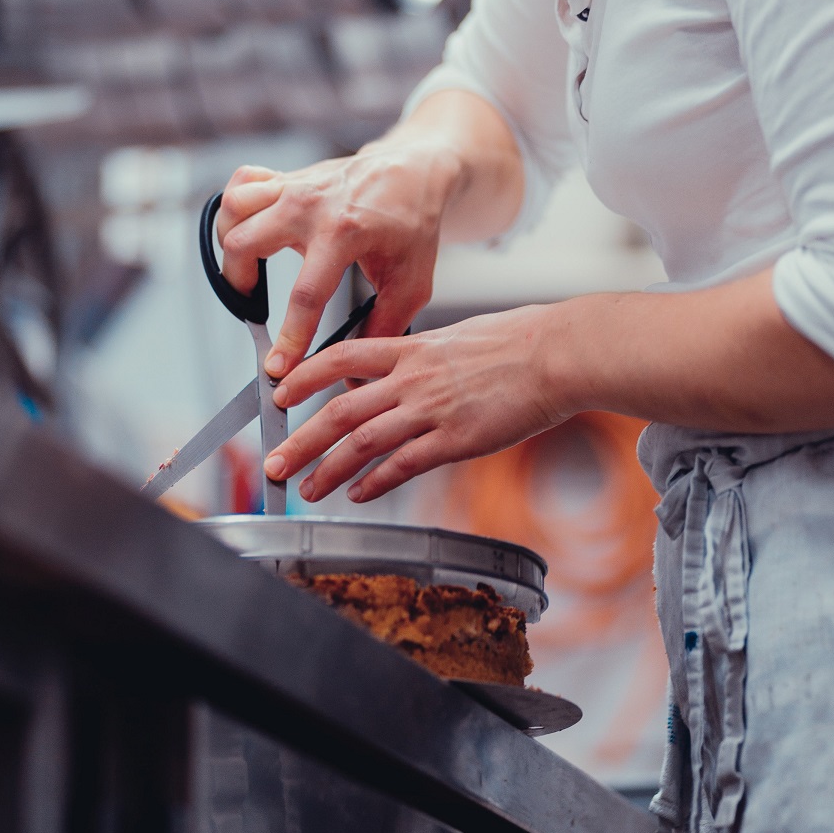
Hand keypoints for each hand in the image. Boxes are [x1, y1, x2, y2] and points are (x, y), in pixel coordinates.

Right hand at [213, 143, 459, 372]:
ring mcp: (294, 186)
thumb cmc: (413, 226)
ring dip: (231, 245)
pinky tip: (250, 229)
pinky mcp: (286, 178)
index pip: (305, 295)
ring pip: (233, 212)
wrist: (412, 172)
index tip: (277, 367)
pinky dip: (234, 208)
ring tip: (249, 268)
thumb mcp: (411, 283)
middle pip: (244, 245)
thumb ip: (382, 328)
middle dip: (239, 285)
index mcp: (344, 232)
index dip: (289, 338)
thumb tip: (352, 375)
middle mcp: (310, 205)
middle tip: (254, 306)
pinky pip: (240, 184)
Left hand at [262, 306, 570, 503]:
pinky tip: (358, 495)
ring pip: (363, 441)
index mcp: (412, 348)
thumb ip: (423, 356)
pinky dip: (376, 482)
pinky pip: (404, 464)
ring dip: (329, 469)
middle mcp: (413, 378)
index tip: (279, 392)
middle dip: (302, 439)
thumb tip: (403, 367)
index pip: (342, 357)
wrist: (556, 353)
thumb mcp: (457, 337)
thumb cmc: (518, 342)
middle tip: (276, 461)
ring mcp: (432, 409)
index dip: (305, 376)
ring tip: (307, 488)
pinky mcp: (456, 439)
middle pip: (340, 409)